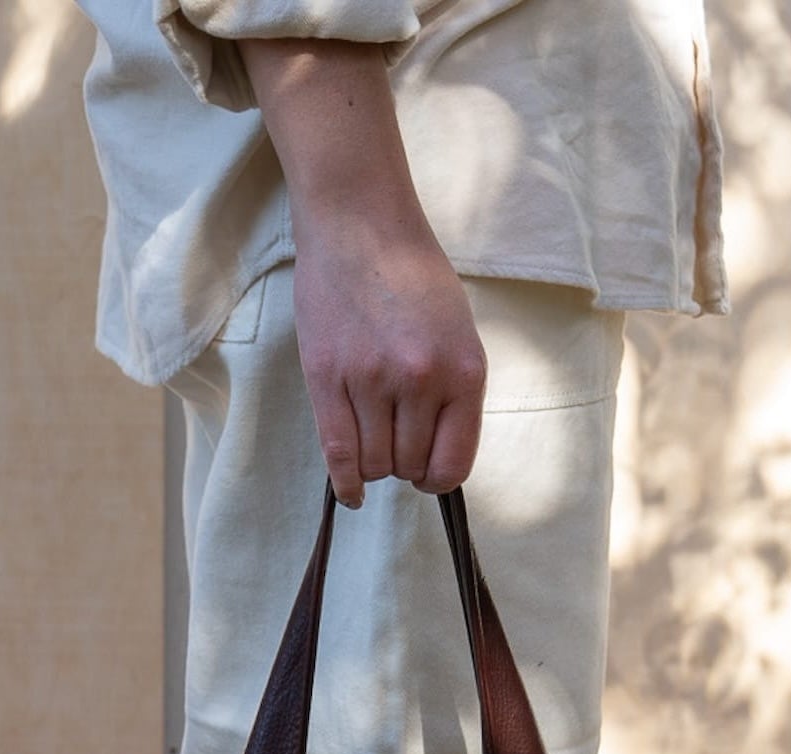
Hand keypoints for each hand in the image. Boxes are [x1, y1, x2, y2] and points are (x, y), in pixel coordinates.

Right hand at [233, 37, 487, 507]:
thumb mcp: (457, 332)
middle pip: (409, 466)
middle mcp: (420, 381)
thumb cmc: (413, 275)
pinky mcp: (327, 377)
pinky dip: (346, 482)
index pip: (453, 464)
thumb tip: (438, 456)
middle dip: (404, 465)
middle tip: (396, 442)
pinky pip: (338, 452)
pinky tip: (352, 493)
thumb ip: (453, 393)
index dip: (439, 479)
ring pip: (375, 462)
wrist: (360, 223)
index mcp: (463, 372)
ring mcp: (371, 380)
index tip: (428, 475)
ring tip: (373, 440)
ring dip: (375, 464)